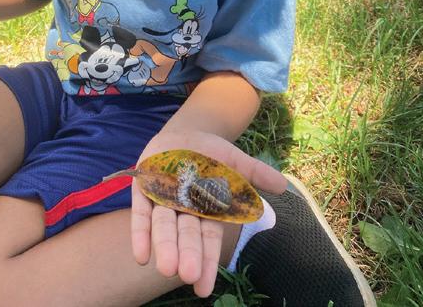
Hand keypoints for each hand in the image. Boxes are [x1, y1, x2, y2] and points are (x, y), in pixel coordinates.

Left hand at [131, 129, 286, 297]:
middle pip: (186, 235)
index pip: (208, 240)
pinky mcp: (143, 188)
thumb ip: (255, 173)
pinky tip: (141, 257)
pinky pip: (140, 213)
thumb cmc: (212, 154)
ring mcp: (162, 200)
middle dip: (187, 255)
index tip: (203, 288)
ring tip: (166, 269)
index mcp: (208, 209)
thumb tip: (283, 185)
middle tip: (187, 275)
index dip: (206, 262)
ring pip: (163, 226)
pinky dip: (140, 233)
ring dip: (164, 246)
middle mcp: (185, 210)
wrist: (185, 134)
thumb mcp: (236, 161)